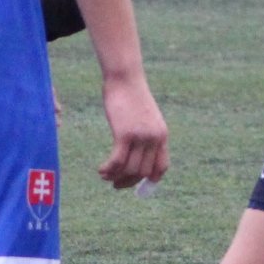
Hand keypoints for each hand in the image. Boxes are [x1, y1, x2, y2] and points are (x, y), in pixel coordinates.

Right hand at [96, 73, 167, 188]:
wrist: (125, 78)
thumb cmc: (131, 95)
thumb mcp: (144, 116)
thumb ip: (145, 134)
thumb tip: (135, 153)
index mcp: (162, 135)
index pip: (161, 166)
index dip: (150, 180)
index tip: (138, 185)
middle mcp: (154, 138)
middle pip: (143, 172)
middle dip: (128, 182)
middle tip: (115, 184)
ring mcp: (140, 137)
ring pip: (130, 169)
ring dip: (116, 177)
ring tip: (105, 175)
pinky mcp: (124, 134)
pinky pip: (117, 162)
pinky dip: (108, 170)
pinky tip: (101, 170)